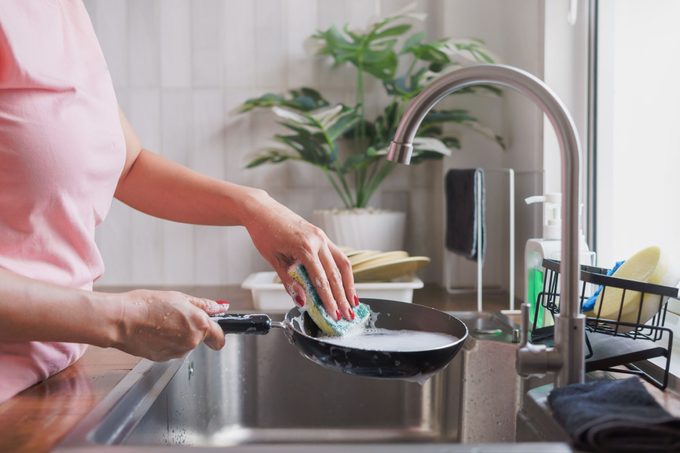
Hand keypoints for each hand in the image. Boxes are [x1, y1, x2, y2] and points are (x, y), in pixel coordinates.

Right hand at [110, 290, 227, 360]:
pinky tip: (154, 331)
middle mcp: (191, 341)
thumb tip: (219, 307)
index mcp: (199, 325)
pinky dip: (166, 342)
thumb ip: (203, 305)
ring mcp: (177, 352)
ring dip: (178, 335)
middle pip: (200, 339)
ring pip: (185, 344)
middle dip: (191, 329)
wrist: (121, 320)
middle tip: (175, 316)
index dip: (216, 333)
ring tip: (161, 322)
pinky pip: (171, 349)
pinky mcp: (163, 358)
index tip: (213, 330)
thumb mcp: (179, 298)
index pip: (219, 337)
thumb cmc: (146, 305)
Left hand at [243, 191, 357, 320]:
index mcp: (304, 247)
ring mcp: (322, 237)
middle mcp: (318, 240)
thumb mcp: (273, 259)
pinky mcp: (322, 236)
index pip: (320, 279)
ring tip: (353, 302)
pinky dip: (344, 271)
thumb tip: (302, 300)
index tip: (333, 314)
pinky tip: (346, 284)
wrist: (262, 210)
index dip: (328, 299)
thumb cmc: (264, 233)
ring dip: (349, 285)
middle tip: (347, 315)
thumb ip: (289, 281)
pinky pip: (338, 255)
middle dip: (342, 297)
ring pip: (342, 263)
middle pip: (335, 274)